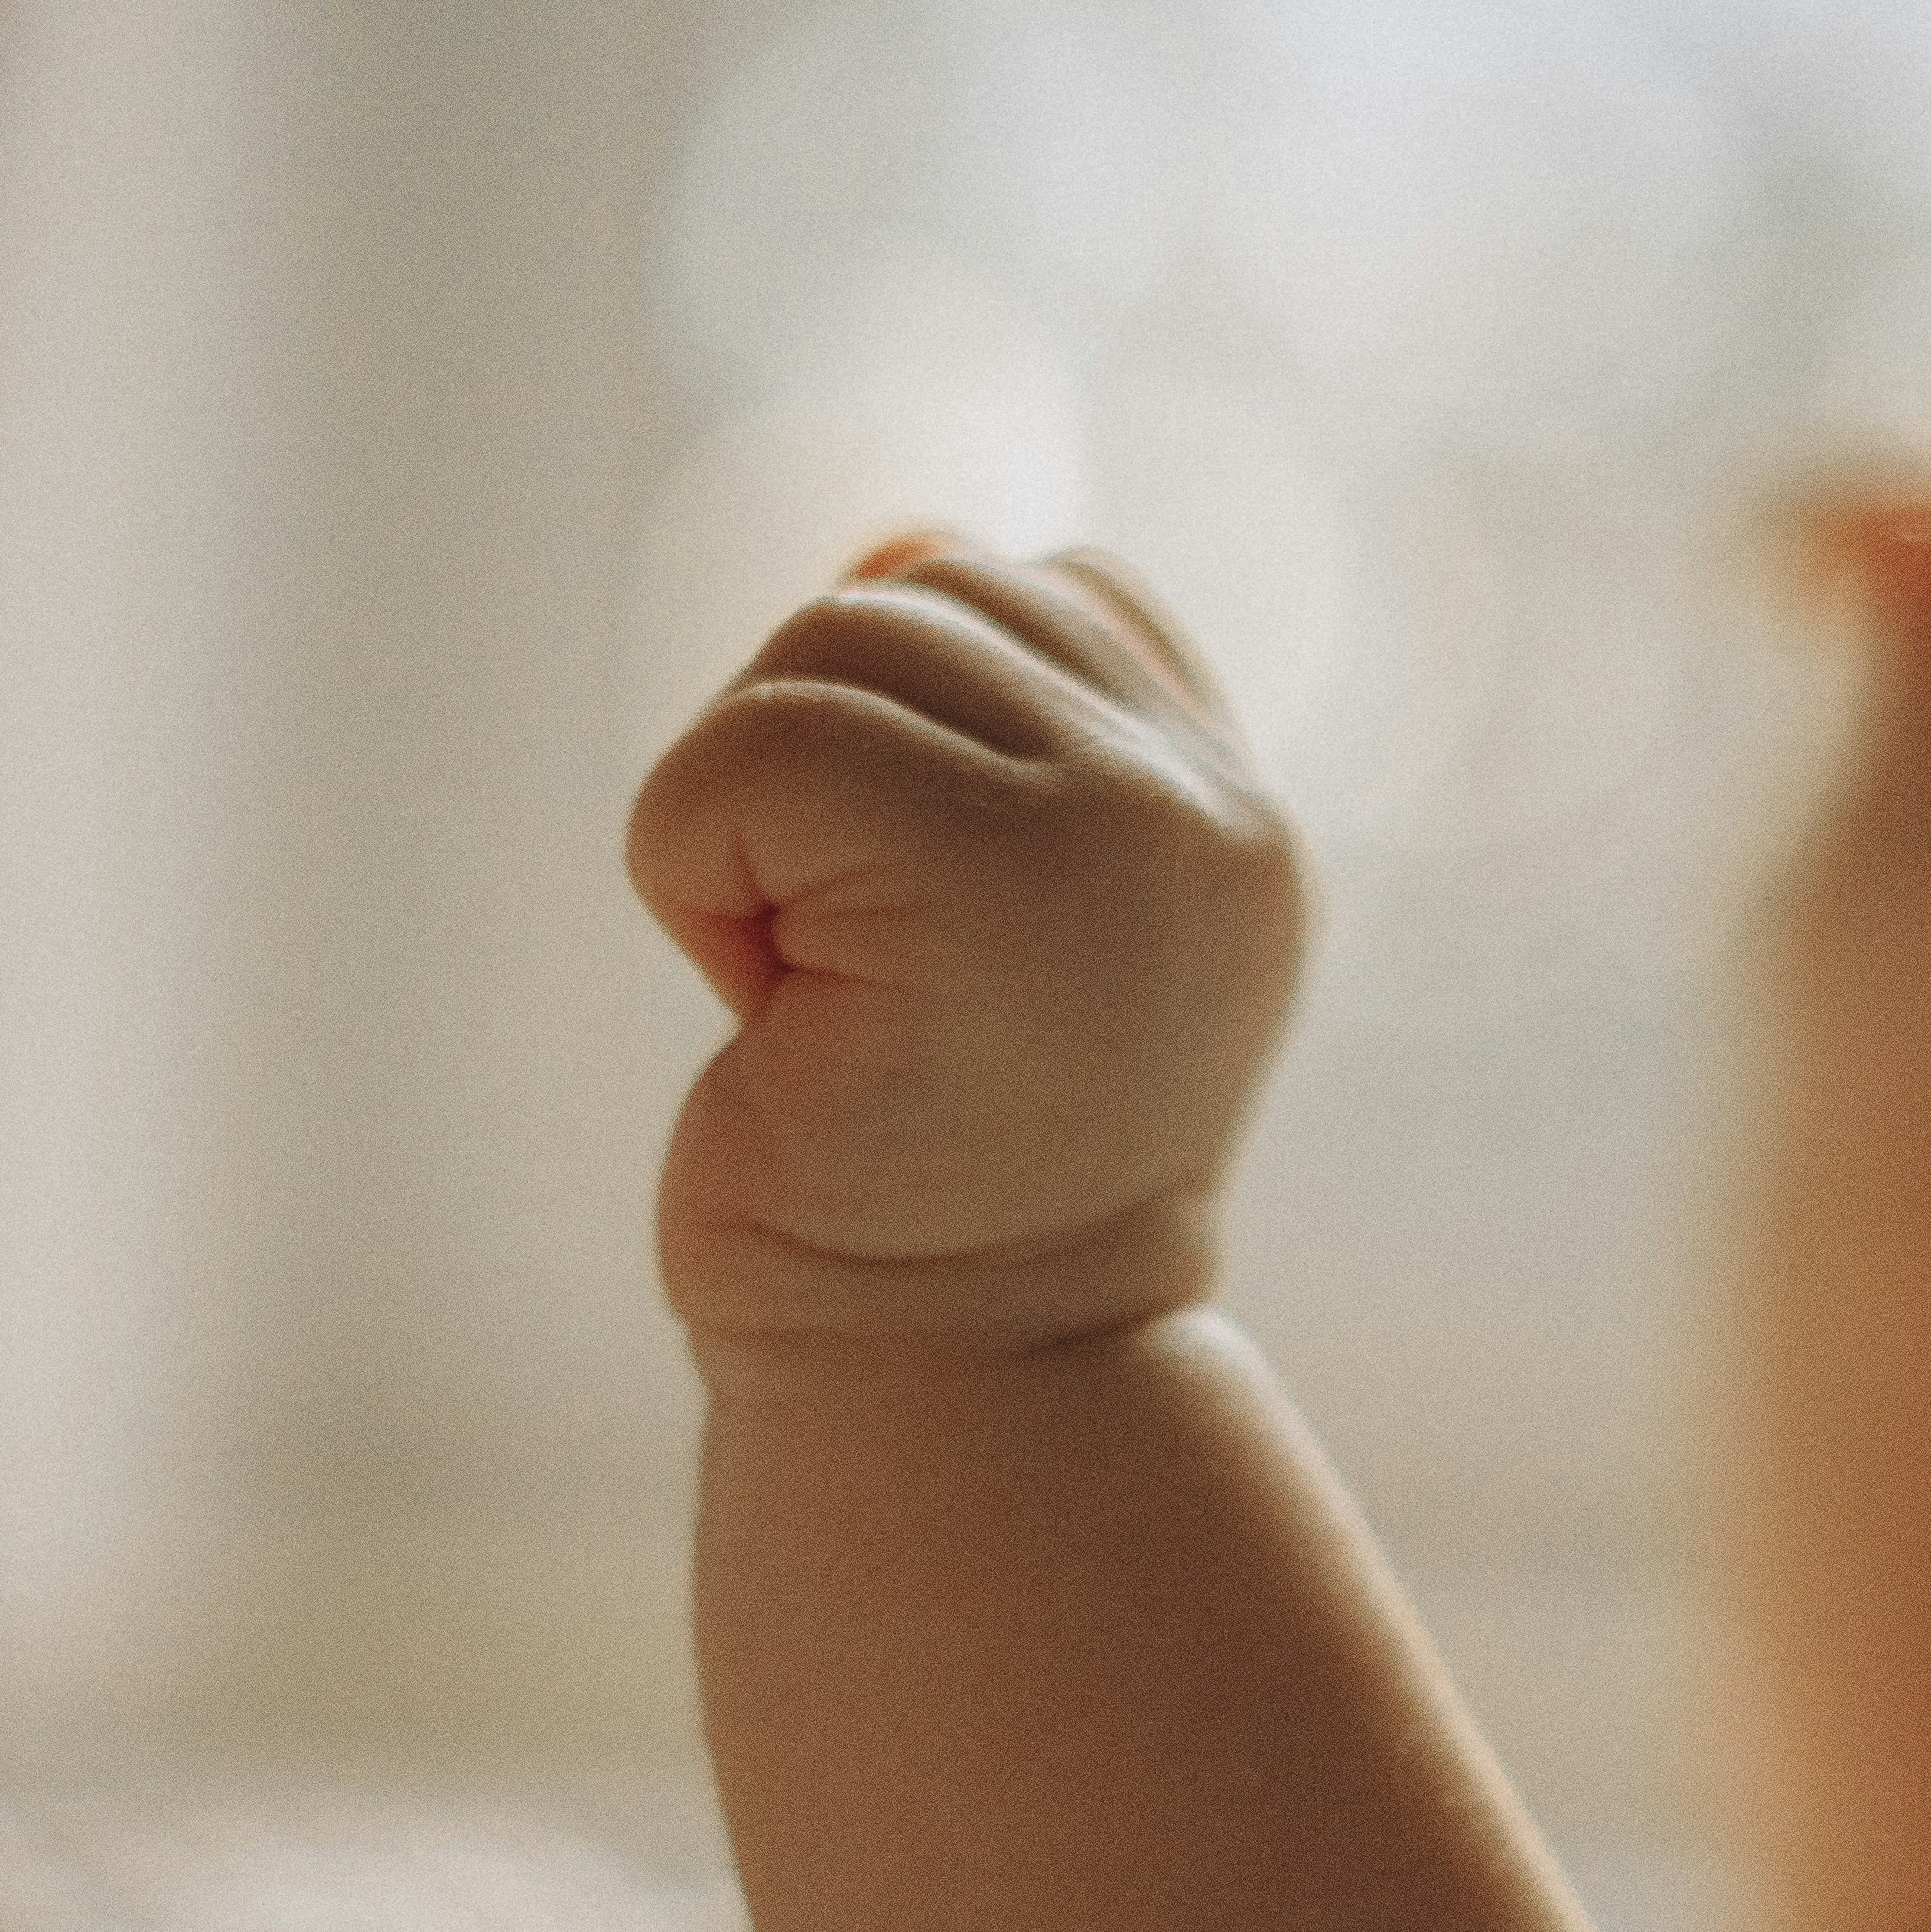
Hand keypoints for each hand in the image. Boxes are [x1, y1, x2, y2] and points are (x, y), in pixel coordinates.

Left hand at [627, 537, 1303, 1362]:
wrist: (944, 1395)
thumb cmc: (931, 1189)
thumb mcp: (981, 929)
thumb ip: (978, 737)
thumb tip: (893, 536)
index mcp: (1235, 821)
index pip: (1042, 587)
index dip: (910, 725)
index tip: (914, 931)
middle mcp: (1210, 811)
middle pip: (913, 594)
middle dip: (814, 779)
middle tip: (860, 989)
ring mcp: (1122, 836)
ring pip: (823, 651)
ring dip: (750, 830)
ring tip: (831, 1006)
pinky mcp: (992, 881)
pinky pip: (749, 754)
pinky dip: (695, 874)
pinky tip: (777, 1016)